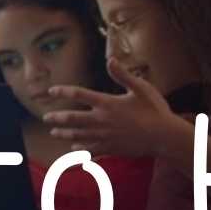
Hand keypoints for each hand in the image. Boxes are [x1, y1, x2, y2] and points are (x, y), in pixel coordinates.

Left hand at [44, 60, 190, 159]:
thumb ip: (123, 75)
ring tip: (54, 133)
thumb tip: (110, 59)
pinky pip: (90, 149)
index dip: (63, 91)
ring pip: (78, 135)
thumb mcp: (141, 88)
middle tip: (46, 118)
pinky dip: (80, 149)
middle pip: (73, 119)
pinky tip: (74, 149)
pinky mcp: (111, 148)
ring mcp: (105, 136)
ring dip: (64, 134)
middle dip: (57, 118)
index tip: (51, 91)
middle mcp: (102, 120)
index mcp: (107, 103)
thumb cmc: (155, 110)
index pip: (79, 94)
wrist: (164, 137)